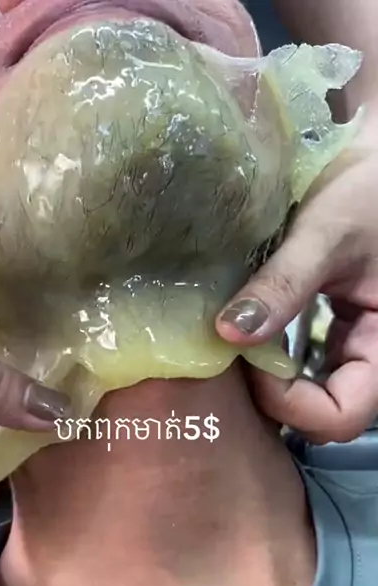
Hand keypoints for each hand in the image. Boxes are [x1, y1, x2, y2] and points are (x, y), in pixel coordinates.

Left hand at [216, 113, 377, 443]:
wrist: (374, 160)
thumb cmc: (370, 187)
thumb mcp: (327, 233)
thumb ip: (283, 284)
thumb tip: (229, 334)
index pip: (341, 416)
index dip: (293, 403)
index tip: (254, 362)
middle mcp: (371, 355)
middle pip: (320, 413)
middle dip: (274, 394)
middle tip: (236, 354)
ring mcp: (352, 344)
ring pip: (307, 391)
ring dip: (269, 377)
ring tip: (237, 341)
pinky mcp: (333, 328)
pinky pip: (301, 362)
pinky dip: (270, 353)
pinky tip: (247, 326)